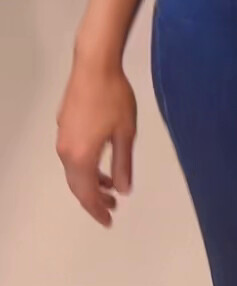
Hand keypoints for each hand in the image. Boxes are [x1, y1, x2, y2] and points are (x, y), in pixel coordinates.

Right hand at [56, 57, 136, 226]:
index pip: (87, 194)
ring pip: (74, 170)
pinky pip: (72, 156)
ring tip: (110, 186)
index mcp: (81, 156)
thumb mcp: (125, 133)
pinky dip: (86, 166)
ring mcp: (62, 137)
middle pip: (77, 185)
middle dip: (94, 199)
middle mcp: (66, 151)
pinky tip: (100, 160)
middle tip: (111, 207)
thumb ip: (123, 164)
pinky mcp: (64, 125)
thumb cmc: (114, 97)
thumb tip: (123, 190)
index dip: (98, 209)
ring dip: (91, 181)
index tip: (109, 220)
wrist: (94, 65)